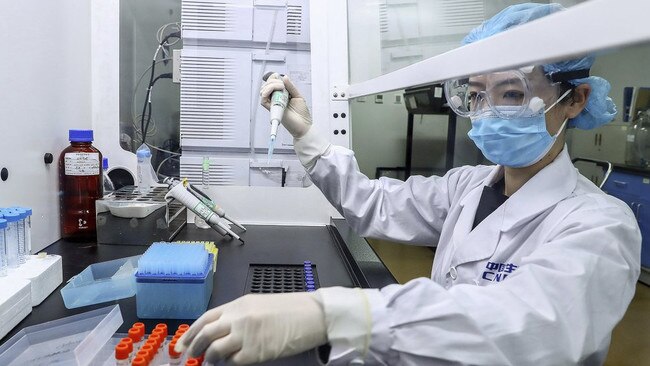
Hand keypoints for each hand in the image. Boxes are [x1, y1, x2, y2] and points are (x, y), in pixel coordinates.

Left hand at [175, 292, 327, 364]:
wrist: (311, 315)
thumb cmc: (288, 309)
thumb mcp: (257, 304)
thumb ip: (237, 315)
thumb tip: (218, 330)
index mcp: (238, 305)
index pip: (206, 319)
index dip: (190, 333)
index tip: (182, 344)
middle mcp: (238, 319)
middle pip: (206, 334)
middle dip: (194, 347)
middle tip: (190, 356)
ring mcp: (246, 336)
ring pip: (215, 351)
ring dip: (210, 358)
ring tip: (212, 361)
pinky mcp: (255, 353)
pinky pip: (233, 362)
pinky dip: (228, 364)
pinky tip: (230, 363)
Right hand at [260, 74, 312, 138]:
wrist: (303, 125)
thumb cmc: (302, 113)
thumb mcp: (298, 96)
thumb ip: (291, 87)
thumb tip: (284, 77)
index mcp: (282, 95)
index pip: (272, 83)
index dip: (273, 78)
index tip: (278, 75)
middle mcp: (276, 99)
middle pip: (266, 86)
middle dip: (272, 81)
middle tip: (282, 84)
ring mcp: (273, 104)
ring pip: (263, 91)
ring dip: (271, 86)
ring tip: (281, 88)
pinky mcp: (272, 110)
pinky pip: (263, 101)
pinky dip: (266, 93)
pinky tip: (276, 92)